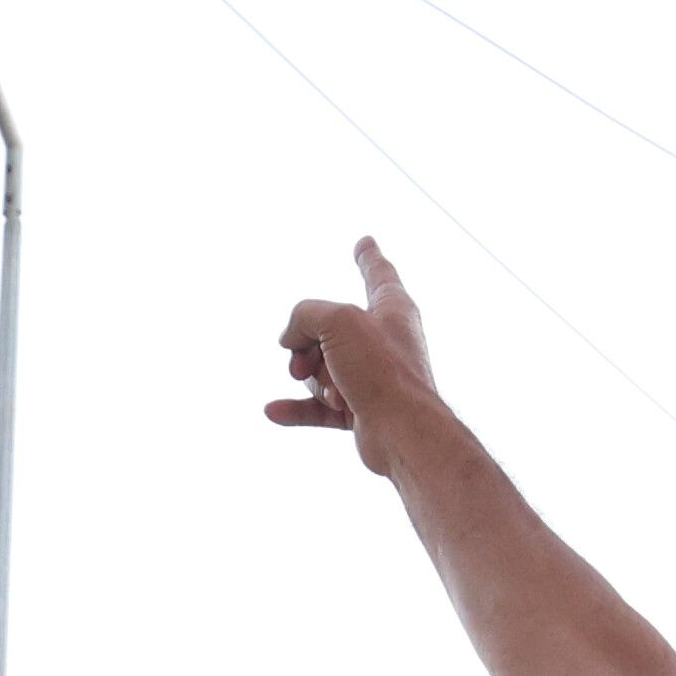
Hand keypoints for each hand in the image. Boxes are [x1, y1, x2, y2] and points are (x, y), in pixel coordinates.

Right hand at [266, 237, 440, 471]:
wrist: (402, 432)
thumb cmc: (382, 370)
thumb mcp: (337, 320)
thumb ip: (305, 315)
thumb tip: (291, 341)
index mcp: (392, 309)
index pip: (378, 273)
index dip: (368, 257)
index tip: (365, 243)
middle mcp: (384, 341)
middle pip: (327, 329)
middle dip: (307, 345)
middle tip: (305, 359)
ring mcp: (372, 377)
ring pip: (319, 369)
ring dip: (312, 380)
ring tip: (332, 392)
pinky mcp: (360, 411)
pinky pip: (317, 407)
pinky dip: (296, 409)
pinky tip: (273, 410)